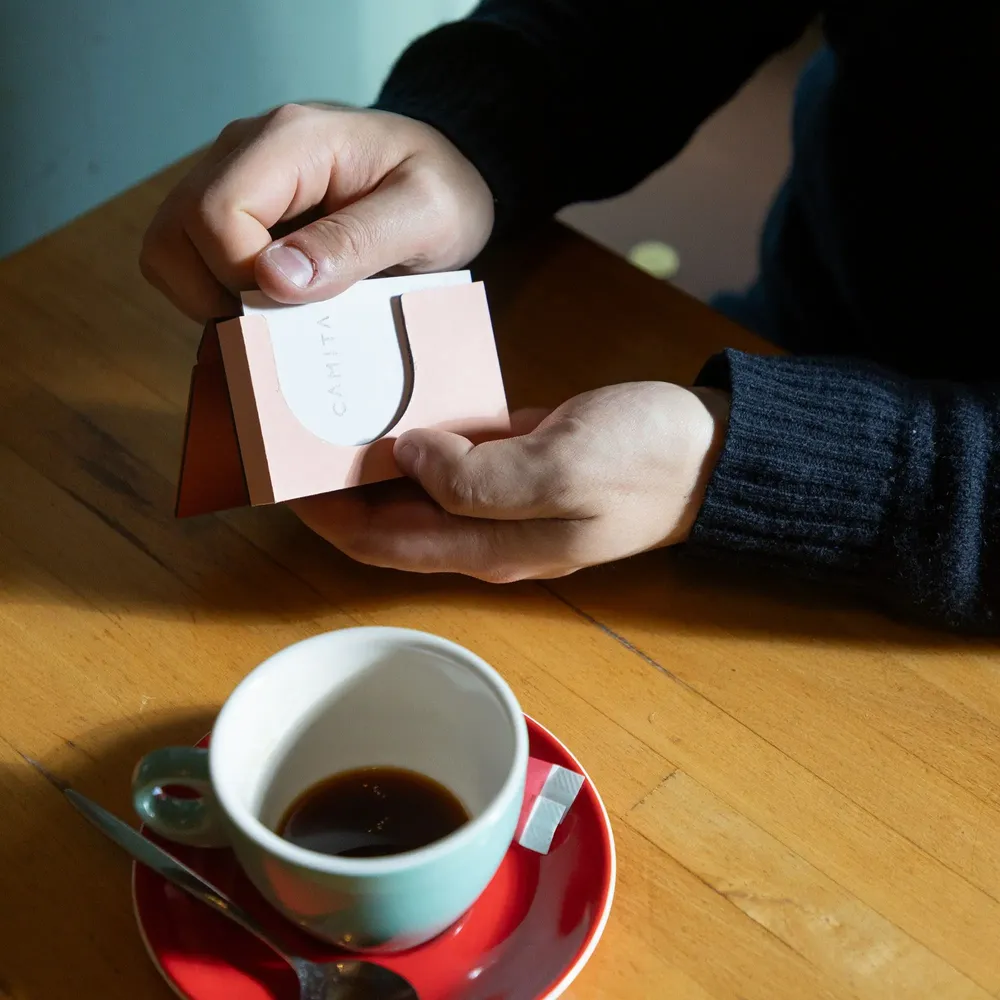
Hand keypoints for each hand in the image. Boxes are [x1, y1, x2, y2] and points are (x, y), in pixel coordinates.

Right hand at [140, 103, 493, 319]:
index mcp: (290, 141)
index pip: (215, 215)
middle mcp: (243, 150)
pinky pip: (190, 258)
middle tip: (284, 315)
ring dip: (209, 298)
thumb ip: (355, 243)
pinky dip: (216, 293)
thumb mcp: (425, 217)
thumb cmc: (441, 190)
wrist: (442, 176)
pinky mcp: (231, 206)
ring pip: (168, 249)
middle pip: (173, 233)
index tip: (298, 302)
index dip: (243, 277)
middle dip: (217, 294)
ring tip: (276, 311)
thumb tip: (274, 279)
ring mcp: (230, 176)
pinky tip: (270, 301)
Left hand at [290, 383, 729, 581]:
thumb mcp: (565, 468)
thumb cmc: (644, 461)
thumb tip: (404, 457)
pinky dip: (415, 437)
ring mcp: (499, 500)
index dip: (322, 517)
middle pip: (385, 520)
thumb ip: (478, 477)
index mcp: (487, 546)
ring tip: (327, 413)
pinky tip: (393, 401)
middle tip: (290, 436)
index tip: (275, 478)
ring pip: (411, 489)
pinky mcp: (515, 464)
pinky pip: (448, 459)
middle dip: (333, 490)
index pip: (378, 542)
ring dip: (369, 461)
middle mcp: (482, 532)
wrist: (708, 452)